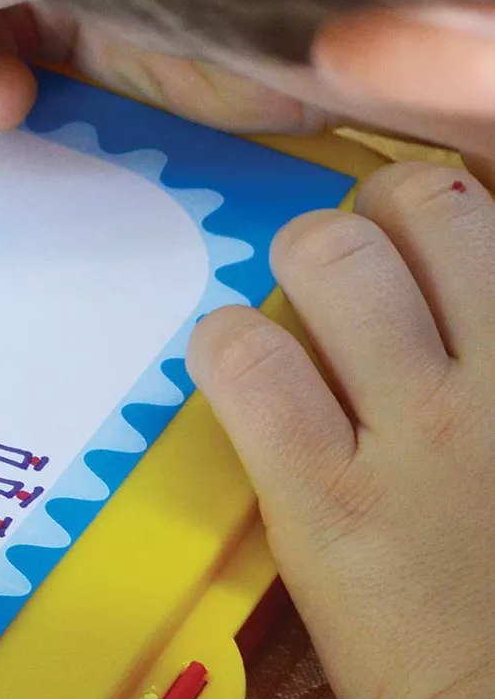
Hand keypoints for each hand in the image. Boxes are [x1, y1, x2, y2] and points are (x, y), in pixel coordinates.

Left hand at [189, 162, 494, 698]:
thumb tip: (465, 341)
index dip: (468, 217)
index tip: (452, 253)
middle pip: (428, 201)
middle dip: (384, 211)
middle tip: (370, 260)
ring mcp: (418, 433)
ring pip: (333, 252)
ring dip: (304, 264)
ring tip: (303, 308)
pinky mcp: (324, 497)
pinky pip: (247, 358)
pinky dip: (230, 345)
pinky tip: (240, 367)